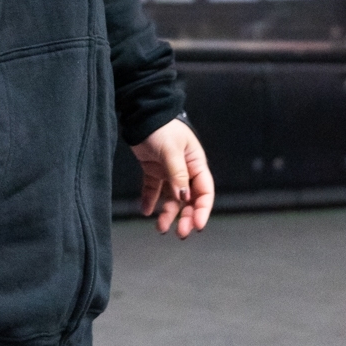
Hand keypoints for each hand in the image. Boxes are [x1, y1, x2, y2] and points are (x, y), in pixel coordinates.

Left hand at [131, 118, 214, 237]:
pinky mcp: (153, 170)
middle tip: (180, 233)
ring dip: (168, 213)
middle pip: (189, 199)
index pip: (204, 191)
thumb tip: (184, 197)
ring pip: (171, 199)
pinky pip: (153, 190)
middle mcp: (185, 170)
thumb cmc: (162, 128)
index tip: (197, 226)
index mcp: (195, 163)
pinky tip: (145, 210)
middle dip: (186, 217)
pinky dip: (150, 201)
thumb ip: (177, 173)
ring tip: (160, 227)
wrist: (142, 113)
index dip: (203, 210)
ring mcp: (168, 171)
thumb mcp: (172, 150)